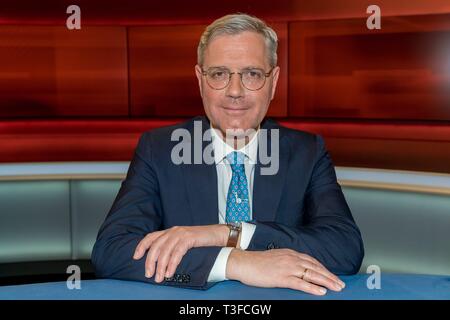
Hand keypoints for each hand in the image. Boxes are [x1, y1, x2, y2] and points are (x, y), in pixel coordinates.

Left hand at [133, 225, 228, 282]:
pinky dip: (172, 264)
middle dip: (150, 261)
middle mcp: (173, 231)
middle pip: (156, 246)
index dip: (141, 246)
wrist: (218, 235)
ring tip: (159, 278)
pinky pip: (177, 252)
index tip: (136, 257)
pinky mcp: (189, 238)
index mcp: (170, 231)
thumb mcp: (183, 242)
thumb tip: (161, 261)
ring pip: (165, 250)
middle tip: (148, 275)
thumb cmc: (201, 241)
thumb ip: (172, 247)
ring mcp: (181, 233)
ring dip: (160, 266)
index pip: (151, 237)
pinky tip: (169, 272)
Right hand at [226, 248, 345, 295]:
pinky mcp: (281, 277)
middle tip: (341, 284)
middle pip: (315, 267)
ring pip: (312, 274)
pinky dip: (312, 287)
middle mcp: (291, 258)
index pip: (312, 261)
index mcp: (290, 253)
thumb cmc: (256, 262)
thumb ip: (288, 260)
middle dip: (330, 276)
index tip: (332, 275)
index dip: (324, 269)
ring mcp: (287, 268)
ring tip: (336, 288)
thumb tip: (297, 268)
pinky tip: (321, 292)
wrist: (243, 262)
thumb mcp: (276, 257)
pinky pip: (300, 283)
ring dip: (326, 282)